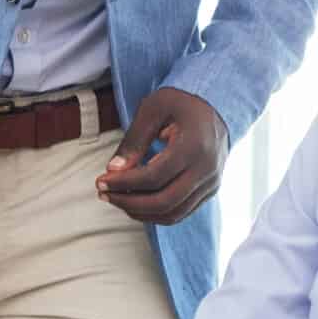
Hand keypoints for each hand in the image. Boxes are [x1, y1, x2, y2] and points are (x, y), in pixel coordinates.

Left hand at [97, 88, 226, 225]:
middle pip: (164, 201)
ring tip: (116, 199)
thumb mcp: (153, 109)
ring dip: (140, 212)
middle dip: (128, 202)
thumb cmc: (180, 104)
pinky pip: (181, 213)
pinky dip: (155, 214)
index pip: (154, 176)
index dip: (123, 183)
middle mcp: (208, 168)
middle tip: (104, 194)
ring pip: (172, 213)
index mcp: (195, 144)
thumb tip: (113, 170)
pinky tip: (135, 203)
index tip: (101, 180)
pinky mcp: (210, 191)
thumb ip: (134, 140)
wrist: (216, 107)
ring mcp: (211, 183)